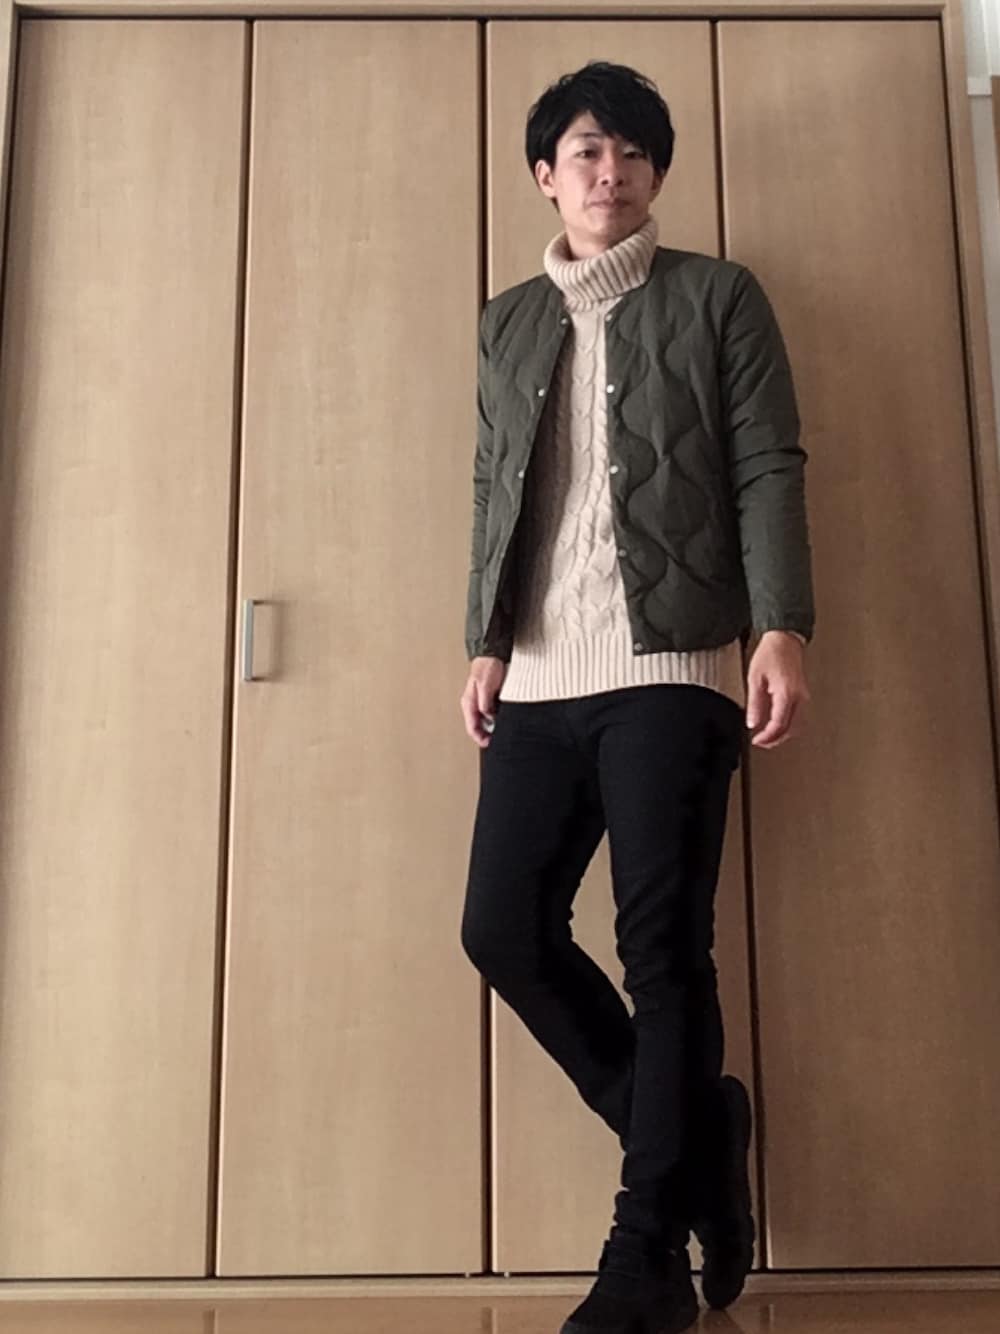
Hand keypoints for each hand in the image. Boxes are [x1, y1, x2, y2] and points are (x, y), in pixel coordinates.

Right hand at [460, 656, 507, 747]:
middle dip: (487, 735)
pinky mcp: (489, 698)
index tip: (489, 744)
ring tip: (503, 731)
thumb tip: (489, 718)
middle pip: (478, 726)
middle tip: (498, 740)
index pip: (472, 727)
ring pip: (485, 721)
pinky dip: (497, 718)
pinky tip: (505, 718)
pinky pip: (492, 713)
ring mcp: (481, 701)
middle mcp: (473, 704)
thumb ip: (485, 703)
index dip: (480, 738)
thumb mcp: (485, 686)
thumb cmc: (487, 667)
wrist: (492, 653)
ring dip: (493, 727)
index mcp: (469, 703)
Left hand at [746, 631, 810, 748]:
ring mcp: (804, 696)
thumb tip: (752, 723)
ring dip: (783, 734)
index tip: (756, 740)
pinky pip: (799, 716)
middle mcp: (799, 697)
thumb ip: (754, 704)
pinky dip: (789, 725)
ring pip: (798, 725)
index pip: (779, 725)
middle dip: (776, 740)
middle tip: (762, 743)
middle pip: (792, 729)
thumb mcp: (755, 679)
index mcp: (787, 694)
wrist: (785, 640)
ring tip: (769, 737)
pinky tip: (778, 725)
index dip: (767, 737)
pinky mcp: (803, 694)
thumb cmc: (771, 654)